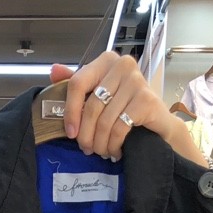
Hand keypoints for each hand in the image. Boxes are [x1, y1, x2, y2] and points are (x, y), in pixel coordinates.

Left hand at [50, 52, 173, 159]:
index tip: (70, 133)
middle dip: (86, 133)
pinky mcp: (146, 100)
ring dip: (100, 143)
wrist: (158, 123)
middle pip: (91, 105)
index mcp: (106, 60)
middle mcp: (122, 64)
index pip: (78, 83)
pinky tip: (115, 151)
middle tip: (87, 149)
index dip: (70, 111)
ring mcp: (136, 81)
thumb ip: (79, 84)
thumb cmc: (126, 109)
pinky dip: (114, 144)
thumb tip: (54, 71)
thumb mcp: (100, 94)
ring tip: (102, 151)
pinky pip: (119, 128)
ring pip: (105, 120)